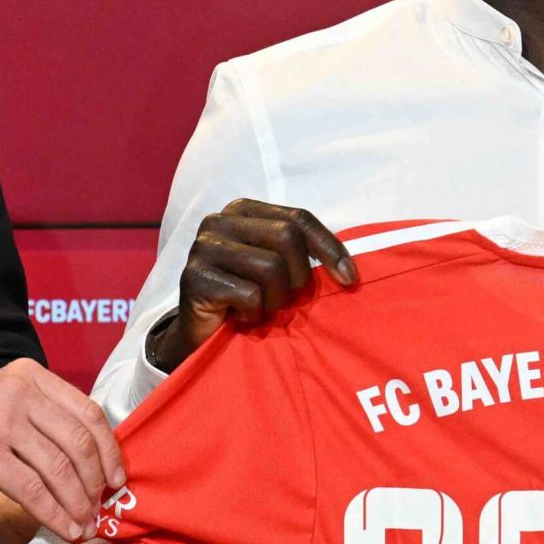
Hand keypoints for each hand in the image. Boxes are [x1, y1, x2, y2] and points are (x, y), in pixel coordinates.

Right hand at [0, 359, 124, 539]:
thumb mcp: (4, 406)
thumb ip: (43, 417)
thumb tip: (94, 455)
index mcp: (30, 377)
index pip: (88, 412)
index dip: (109, 450)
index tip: (117, 478)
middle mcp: (19, 393)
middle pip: (79, 442)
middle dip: (96, 482)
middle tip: (99, 507)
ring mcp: (2, 422)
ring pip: (60, 469)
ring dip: (78, 503)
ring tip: (84, 524)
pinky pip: (34, 490)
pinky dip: (55, 514)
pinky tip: (64, 528)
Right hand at [148, 198, 357, 371]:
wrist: (201, 333)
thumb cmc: (245, 297)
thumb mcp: (277, 267)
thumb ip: (302, 253)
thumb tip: (348, 270)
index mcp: (243, 210)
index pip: (299, 218)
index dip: (329, 247)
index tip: (349, 278)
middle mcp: (220, 220)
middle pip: (287, 237)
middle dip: (297, 276)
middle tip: (285, 298)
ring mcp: (203, 247)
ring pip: (271, 267)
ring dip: (274, 299)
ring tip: (260, 307)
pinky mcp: (194, 277)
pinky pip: (249, 295)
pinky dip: (253, 314)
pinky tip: (239, 315)